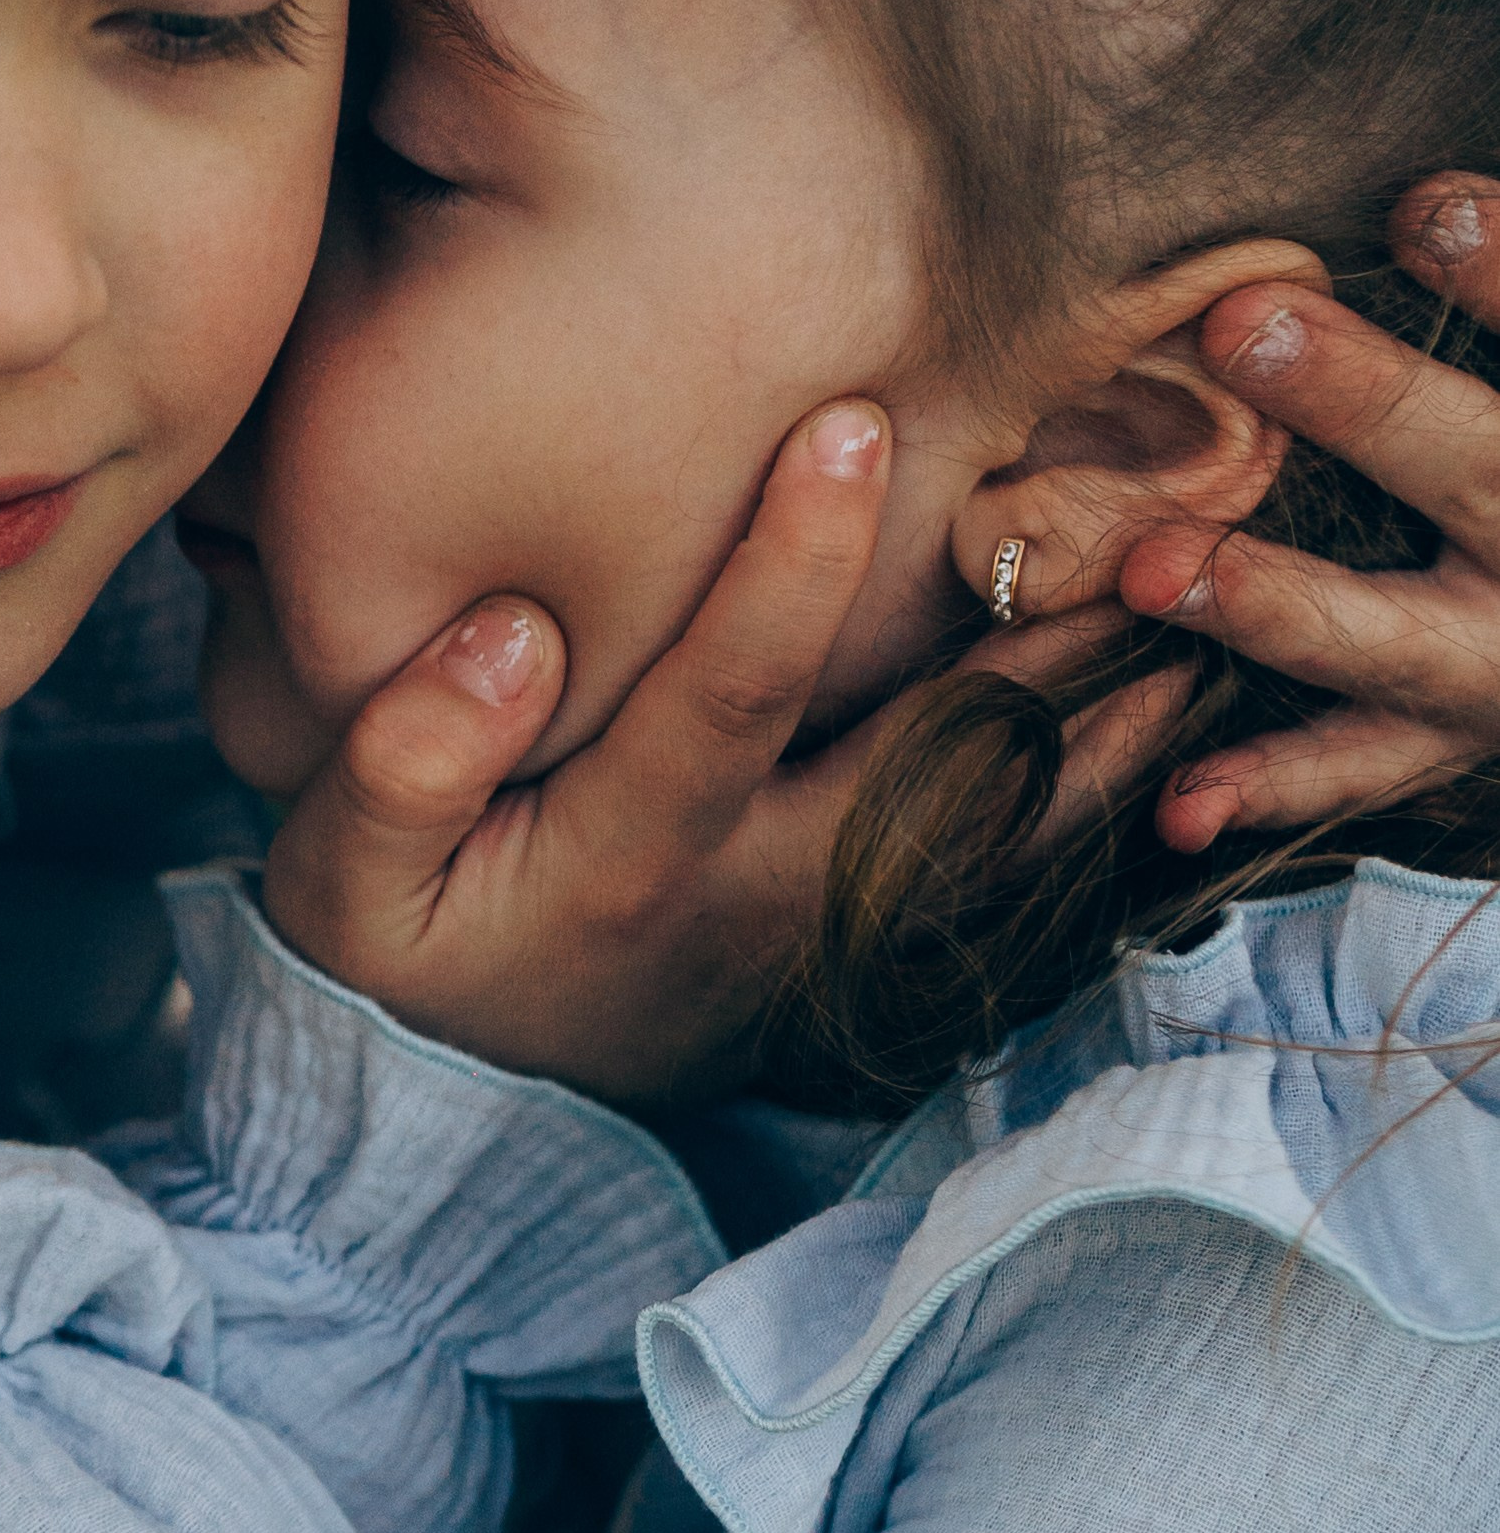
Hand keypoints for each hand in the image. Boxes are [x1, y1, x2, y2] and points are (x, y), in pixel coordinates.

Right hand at [262, 403, 1186, 1107]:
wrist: (452, 1107)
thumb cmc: (390, 950)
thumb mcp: (339, 879)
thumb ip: (399, 762)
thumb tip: (506, 637)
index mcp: (617, 858)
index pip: (721, 697)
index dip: (787, 567)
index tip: (849, 424)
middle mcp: (747, 896)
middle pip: (917, 760)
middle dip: (1024, 639)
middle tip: (1129, 515)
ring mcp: (818, 930)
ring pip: (989, 823)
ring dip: (1096, 723)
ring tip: (1193, 609)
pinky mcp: (855, 947)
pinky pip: (998, 874)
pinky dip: (1086, 792)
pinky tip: (1163, 716)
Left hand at [1125, 175, 1499, 852]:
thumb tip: (1417, 192)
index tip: (1422, 202)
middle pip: (1481, 468)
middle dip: (1368, 401)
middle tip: (1242, 322)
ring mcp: (1497, 665)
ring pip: (1391, 637)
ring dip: (1275, 603)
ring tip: (1155, 570)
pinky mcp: (1443, 735)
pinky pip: (1352, 764)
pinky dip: (1266, 782)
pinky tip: (1178, 802)